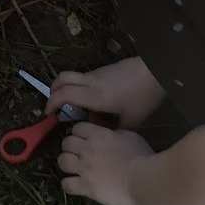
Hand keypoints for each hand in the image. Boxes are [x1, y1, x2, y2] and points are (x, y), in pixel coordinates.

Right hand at [47, 58, 165, 128]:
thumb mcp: (131, 121)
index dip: (51, 103)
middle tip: (55, 107)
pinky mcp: (104, 70)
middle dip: (52, 92)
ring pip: (72, 77)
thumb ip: (114, 131)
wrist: (155, 71)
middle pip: (61, 79)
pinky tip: (94, 101)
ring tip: (74, 106)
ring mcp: (97, 73)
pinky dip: (81, 88)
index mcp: (94, 95)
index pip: (63, 94)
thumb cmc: (143, 97)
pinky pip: (85, 78)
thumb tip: (103, 135)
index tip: (48, 115)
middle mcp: (91, 81)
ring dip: (67, 89)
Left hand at [55, 122, 152, 204]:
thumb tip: (109, 135)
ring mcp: (84, 168)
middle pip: (66, 143)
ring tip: (73, 168)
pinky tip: (75, 185)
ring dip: (66, 163)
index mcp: (98, 135)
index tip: (84, 138)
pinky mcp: (85, 187)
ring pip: (62, 161)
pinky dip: (68, 184)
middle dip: (70, 147)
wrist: (144, 182)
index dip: (79, 132)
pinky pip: (66, 184)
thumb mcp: (130, 136)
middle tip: (78, 153)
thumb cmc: (142, 158)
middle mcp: (86, 149)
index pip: (77, 127)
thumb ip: (115, 134)